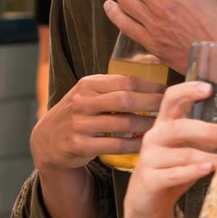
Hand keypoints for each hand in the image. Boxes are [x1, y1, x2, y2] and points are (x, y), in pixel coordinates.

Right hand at [30, 73, 164, 173]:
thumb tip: (151, 72)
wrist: (47, 141)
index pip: (124, 81)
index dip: (150, 86)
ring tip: (161, 127)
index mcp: (86, 85)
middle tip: (169, 108)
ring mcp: (79, 124)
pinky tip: (145, 144)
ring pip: (122, 123)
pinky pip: (115, 145)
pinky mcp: (79, 145)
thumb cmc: (77, 115)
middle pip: (124, 100)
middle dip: (151, 104)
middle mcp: (80, 102)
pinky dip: (134, 145)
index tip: (167, 91)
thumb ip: (112, 86)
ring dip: (146, 126)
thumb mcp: (87, 94)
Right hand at [123, 81, 216, 217]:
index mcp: (164, 126)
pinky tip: (207, 170)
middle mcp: (153, 138)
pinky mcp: (148, 180)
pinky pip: (171, 174)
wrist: (147, 207)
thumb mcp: (194, 152)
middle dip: (206, 130)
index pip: (170, 100)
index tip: (208, 88)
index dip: (187, 91)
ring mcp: (148, 160)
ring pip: (179, 153)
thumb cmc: (174, 174)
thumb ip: (213, 138)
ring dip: (206, 156)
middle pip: (177, 127)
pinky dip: (190, 172)